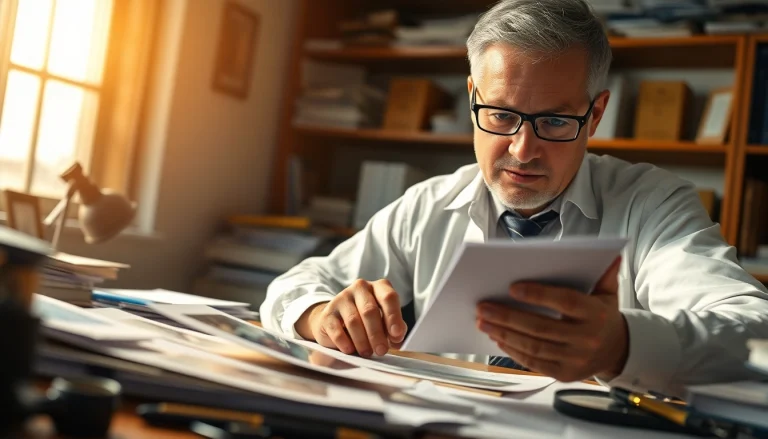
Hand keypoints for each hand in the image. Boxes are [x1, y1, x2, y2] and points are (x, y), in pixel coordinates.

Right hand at [295, 279, 406, 356]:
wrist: (336, 321)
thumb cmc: (367, 322)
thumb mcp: (384, 322)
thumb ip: (394, 329)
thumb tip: (397, 339)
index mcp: (378, 287)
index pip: (389, 297)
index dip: (394, 317)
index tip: (396, 335)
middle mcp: (360, 288)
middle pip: (370, 310)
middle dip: (377, 334)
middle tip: (381, 351)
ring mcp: (342, 298)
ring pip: (353, 320)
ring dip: (362, 341)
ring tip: (367, 353)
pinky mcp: (328, 312)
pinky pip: (337, 329)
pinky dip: (344, 342)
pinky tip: (350, 350)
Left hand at [476, 257, 627, 381]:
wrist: (617, 351)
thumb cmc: (603, 316)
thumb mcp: (608, 293)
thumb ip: (604, 273)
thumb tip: (610, 253)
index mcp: (596, 315)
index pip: (566, 302)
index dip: (539, 295)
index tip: (512, 288)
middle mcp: (587, 339)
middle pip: (541, 327)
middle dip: (508, 316)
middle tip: (483, 306)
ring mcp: (575, 360)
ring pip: (533, 346)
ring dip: (504, 333)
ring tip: (483, 321)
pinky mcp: (564, 374)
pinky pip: (534, 363)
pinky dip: (513, 350)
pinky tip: (498, 337)